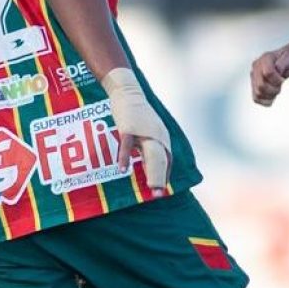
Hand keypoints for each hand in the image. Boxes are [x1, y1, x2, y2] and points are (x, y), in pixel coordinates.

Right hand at [101, 67, 171, 194]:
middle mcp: (157, 135)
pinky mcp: (129, 127)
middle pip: (161, 160)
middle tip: (159, 195)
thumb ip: (148, 146)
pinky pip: (127, 144)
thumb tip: (147, 163)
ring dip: (152, 173)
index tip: (162, 189)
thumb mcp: (147, 131)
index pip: (167, 160)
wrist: (127, 92)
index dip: (165, 174)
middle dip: (161, 178)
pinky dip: (124, 157)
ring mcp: (144, 131)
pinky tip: (122, 169)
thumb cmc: (136, 114)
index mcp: (162, 138)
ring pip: (151, 155)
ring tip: (151, 188)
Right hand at [251, 47, 288, 105]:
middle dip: (274, 89)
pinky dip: (266, 101)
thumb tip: (277, 70)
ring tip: (277, 90)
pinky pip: (256, 99)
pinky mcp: (254, 85)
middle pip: (261, 86)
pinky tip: (273, 96)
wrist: (288, 60)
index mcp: (265, 58)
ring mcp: (254, 76)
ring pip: (258, 94)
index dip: (278, 80)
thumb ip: (282, 64)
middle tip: (280, 86)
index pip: (268, 74)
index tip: (283, 79)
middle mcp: (256, 67)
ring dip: (270, 96)